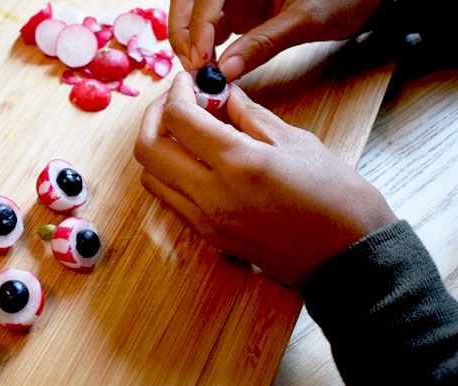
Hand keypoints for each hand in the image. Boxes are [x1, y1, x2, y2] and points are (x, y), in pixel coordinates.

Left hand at [133, 72, 395, 285]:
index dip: (177, 92)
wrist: (347, 257)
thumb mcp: (297, 142)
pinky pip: (169, 199)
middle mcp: (211, 193)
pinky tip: (193, 160)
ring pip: (150, 176)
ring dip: (157, 147)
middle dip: (155, 116)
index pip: (178, 118)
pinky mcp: (208, 236)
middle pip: (147, 148)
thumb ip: (251, 115)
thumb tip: (223, 93)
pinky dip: (169, 174)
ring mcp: (205, 219)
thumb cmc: (335, 197)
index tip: (189, 81)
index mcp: (238, 162)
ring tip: (183, 131)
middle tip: (176, 101)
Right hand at [169, 0, 380, 78]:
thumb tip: (227, 70)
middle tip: (193, 68)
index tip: (201, 61)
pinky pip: (210, 26)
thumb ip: (263, 44)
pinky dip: (204, 46)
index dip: (198, 29)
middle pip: (188, 2)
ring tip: (200, 71)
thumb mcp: (305, 21)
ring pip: (193, 14)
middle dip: (183, 34)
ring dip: (189, 41)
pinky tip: (210, 66)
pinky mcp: (237, 9)